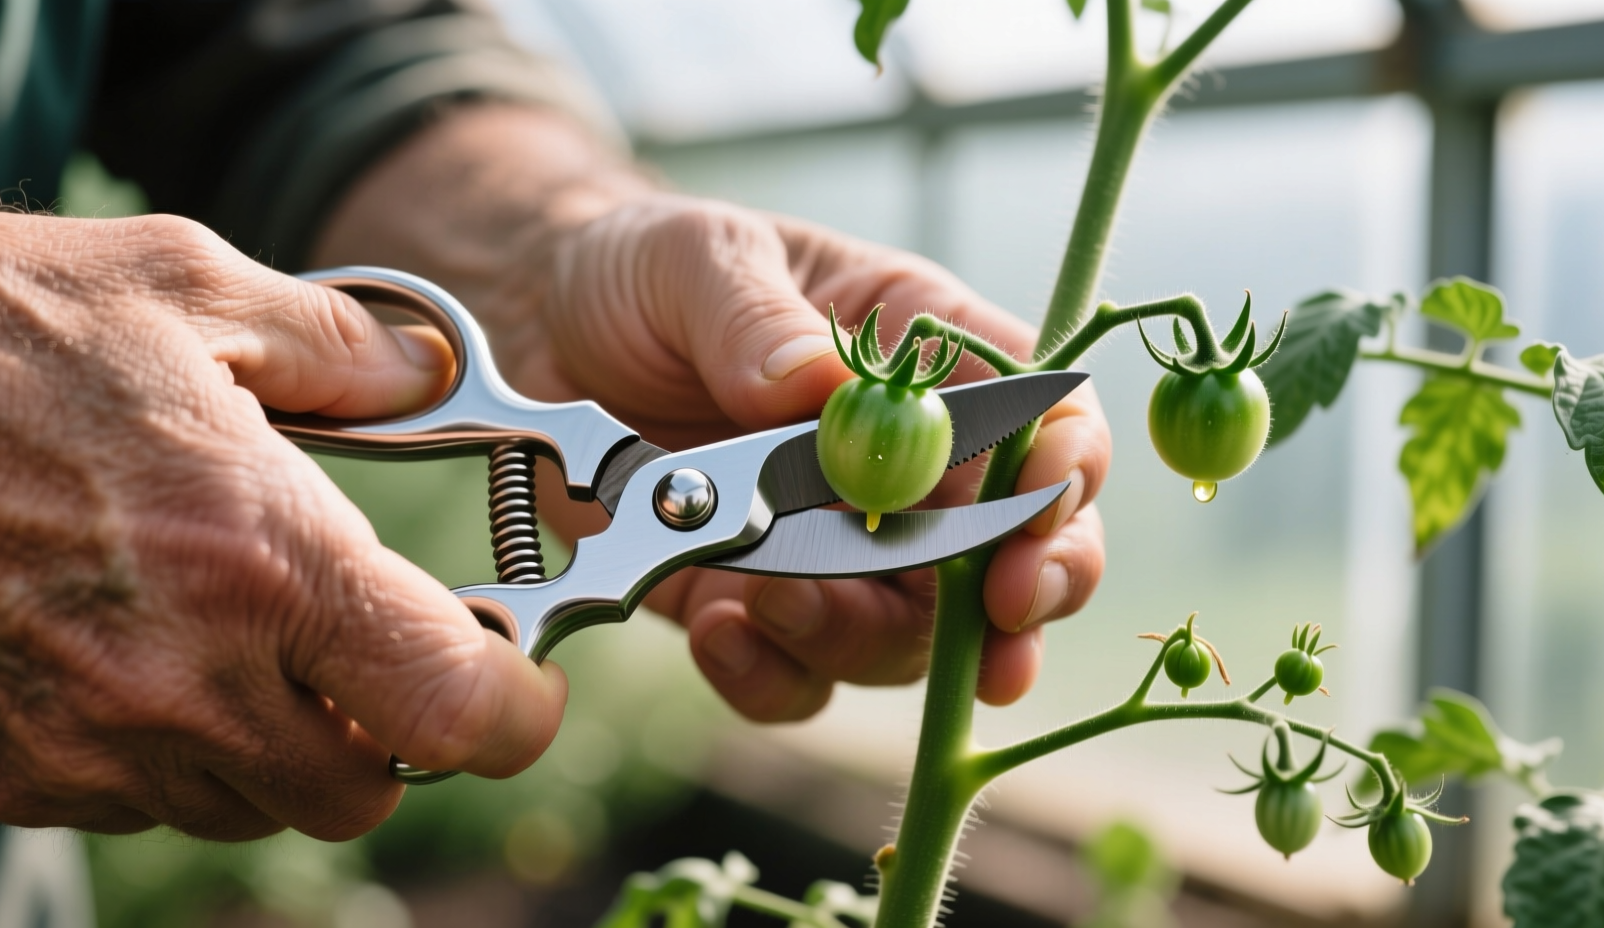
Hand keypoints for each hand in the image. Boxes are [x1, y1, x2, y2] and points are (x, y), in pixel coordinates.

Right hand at [0, 213, 565, 839]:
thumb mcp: (182, 283)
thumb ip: (337, 343)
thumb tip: (424, 373)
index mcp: (263, 557)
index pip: (453, 709)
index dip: (514, 710)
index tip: (521, 681)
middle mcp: (185, 676)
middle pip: (362, 789)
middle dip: (391, 732)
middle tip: (370, 647)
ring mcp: (89, 739)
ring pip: (252, 807)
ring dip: (281, 746)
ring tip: (246, 637)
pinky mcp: (9, 766)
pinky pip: (141, 803)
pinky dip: (174, 752)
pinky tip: (147, 652)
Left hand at [311, 105, 1110, 721]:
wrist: (540, 334)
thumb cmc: (642, 270)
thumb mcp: (693, 258)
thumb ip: (757, 318)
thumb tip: (826, 390)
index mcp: (923, 359)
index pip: (1041, 420)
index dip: (1062, 472)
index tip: (1040, 511)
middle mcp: (902, 468)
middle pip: (1009, 553)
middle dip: (1018, 601)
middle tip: (998, 637)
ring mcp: (836, 550)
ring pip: (908, 637)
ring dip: (859, 639)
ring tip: (766, 604)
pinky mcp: (759, 607)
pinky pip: (799, 678)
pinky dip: (771, 675)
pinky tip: (716, 634)